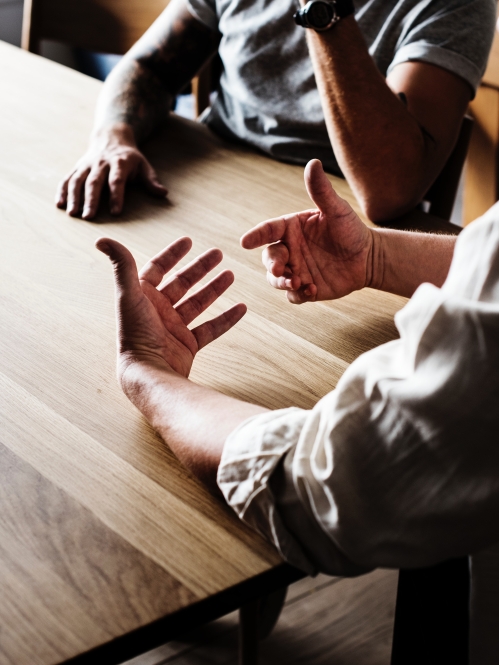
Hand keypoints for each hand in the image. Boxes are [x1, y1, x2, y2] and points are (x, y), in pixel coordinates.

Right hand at [56, 124, 166, 219]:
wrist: (111, 137)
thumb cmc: (130, 158)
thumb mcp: (144, 165)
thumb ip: (151, 180)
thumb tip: (163, 193)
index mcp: (119, 163)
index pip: (117, 181)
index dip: (117, 196)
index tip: (116, 212)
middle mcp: (100, 164)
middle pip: (94, 182)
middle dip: (91, 200)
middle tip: (88, 217)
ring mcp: (86, 165)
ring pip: (77, 180)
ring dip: (73, 197)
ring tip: (72, 214)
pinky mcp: (77, 168)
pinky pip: (67, 178)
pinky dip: (62, 191)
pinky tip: (59, 204)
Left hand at [95, 236, 245, 383]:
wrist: (148, 373)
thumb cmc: (135, 335)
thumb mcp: (128, 295)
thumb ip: (121, 265)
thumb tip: (102, 239)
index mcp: (142, 297)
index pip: (158, 269)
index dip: (172, 254)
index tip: (188, 241)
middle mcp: (158, 311)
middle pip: (182, 283)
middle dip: (200, 268)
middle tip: (218, 253)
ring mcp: (174, 329)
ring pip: (198, 303)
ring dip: (214, 289)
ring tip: (230, 275)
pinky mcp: (187, 345)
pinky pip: (211, 329)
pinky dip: (226, 319)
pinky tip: (241, 308)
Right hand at [241, 159, 374, 303]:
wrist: (368, 258)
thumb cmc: (351, 230)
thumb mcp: (337, 209)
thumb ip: (321, 190)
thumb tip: (313, 162)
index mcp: (291, 228)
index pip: (268, 230)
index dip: (255, 235)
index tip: (245, 241)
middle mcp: (289, 249)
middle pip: (269, 257)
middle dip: (271, 264)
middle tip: (280, 270)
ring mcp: (296, 270)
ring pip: (275, 279)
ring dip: (282, 282)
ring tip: (297, 283)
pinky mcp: (305, 288)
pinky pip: (293, 295)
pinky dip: (298, 295)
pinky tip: (312, 289)